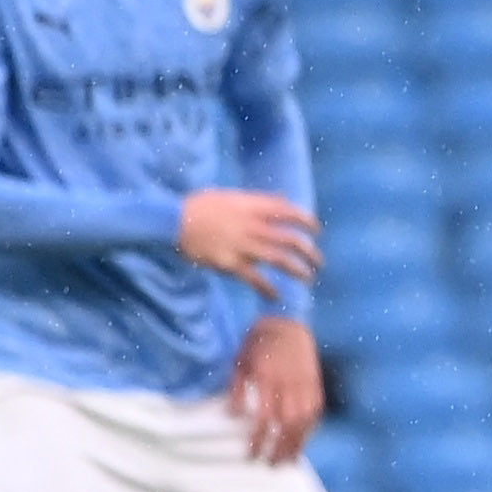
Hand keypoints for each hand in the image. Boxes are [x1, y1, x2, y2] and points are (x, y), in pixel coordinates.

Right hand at [177, 187, 321, 284]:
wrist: (172, 221)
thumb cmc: (200, 206)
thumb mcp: (232, 195)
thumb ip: (260, 199)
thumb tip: (283, 198)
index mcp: (255, 208)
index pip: (291, 213)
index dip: (308, 223)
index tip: (317, 231)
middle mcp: (254, 226)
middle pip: (292, 240)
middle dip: (310, 253)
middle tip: (318, 262)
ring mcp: (243, 246)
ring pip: (280, 260)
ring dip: (298, 271)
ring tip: (308, 279)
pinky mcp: (230, 264)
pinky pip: (255, 279)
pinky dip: (268, 289)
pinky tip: (276, 296)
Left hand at [226, 317, 321, 466]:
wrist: (287, 322)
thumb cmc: (258, 343)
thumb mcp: (239, 363)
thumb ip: (236, 390)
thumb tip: (232, 416)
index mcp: (268, 378)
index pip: (265, 417)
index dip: (258, 438)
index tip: (251, 454)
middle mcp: (289, 384)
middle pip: (288, 423)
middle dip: (280, 447)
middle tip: (270, 464)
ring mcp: (306, 384)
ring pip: (305, 420)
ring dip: (297, 443)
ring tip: (288, 460)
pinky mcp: (316, 383)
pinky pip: (315, 411)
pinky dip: (310, 429)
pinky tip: (302, 440)